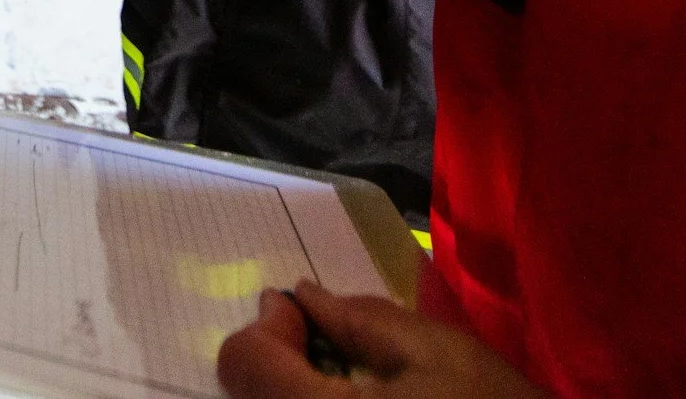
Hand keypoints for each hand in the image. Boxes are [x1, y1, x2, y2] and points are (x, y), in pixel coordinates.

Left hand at [216, 283, 548, 398]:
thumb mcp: (439, 354)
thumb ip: (360, 320)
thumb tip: (301, 297)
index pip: (247, 364)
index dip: (270, 327)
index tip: (302, 310)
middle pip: (251, 396)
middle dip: (280, 359)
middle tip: (327, 344)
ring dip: (291, 390)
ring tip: (345, 380)